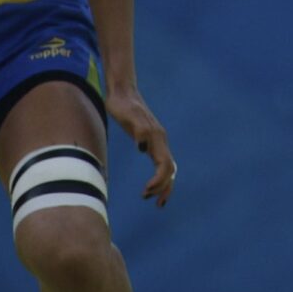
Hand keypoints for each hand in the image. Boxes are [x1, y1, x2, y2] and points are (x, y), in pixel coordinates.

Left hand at [104, 83, 176, 204]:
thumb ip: (137, 129)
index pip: (165, 165)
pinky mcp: (150, 141)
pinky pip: (160, 163)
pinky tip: (151, 186)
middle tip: (148, 199)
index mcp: (157, 137)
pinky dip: (159, 178)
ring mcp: (157, 141)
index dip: (159, 181)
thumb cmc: (122, 104)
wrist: (122, 92)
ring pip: (168, 168)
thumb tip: (142, 148)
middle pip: (170, 170)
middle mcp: (160, 140)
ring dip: (163, 186)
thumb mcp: (126, 115)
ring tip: (152, 200)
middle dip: (163, 187)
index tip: (147, 191)